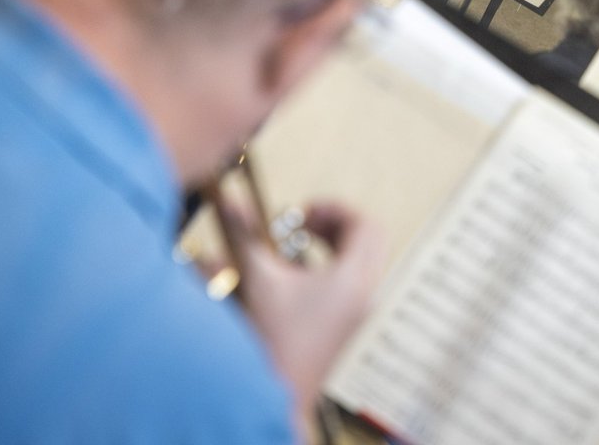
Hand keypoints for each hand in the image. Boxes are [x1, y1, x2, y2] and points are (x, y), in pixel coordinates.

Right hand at [216, 198, 386, 418]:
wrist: (278, 396)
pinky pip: (346, 283)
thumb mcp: (260, 280)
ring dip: (327, 246)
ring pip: (357, 262)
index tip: (302, 214)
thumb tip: (231, 201)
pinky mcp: (342, 324)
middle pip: (366, 241)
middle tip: (300, 226)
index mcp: (354, 279)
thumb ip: (245, 236)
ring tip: (293, 245)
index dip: (335, 209)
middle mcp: (363, 294)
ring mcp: (356, 311)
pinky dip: (323, 268)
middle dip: (332, 225)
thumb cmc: (274, 344)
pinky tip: (290, 275)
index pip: (367, 225)